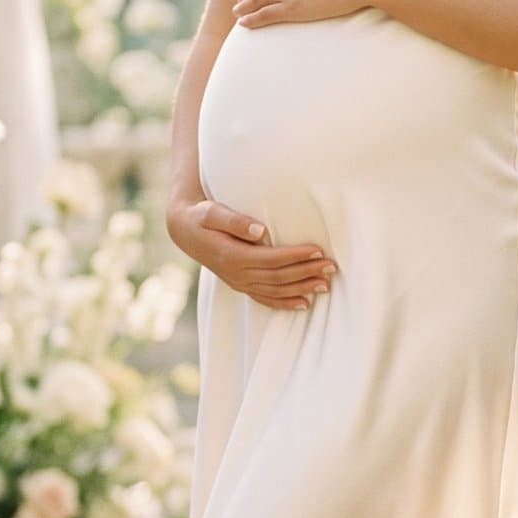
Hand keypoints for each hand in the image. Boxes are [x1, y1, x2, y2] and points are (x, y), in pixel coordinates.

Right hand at [167, 195, 336, 311]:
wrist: (185, 231)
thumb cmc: (201, 217)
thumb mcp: (211, 212)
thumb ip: (234, 220)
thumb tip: (260, 230)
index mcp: (233, 256)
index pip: (271, 259)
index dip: (295, 256)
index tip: (318, 250)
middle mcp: (237, 274)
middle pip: (279, 277)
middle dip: (306, 272)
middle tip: (331, 267)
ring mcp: (239, 282)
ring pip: (276, 290)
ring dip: (302, 289)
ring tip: (326, 285)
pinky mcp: (241, 285)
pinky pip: (265, 299)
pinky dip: (285, 303)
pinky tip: (304, 304)